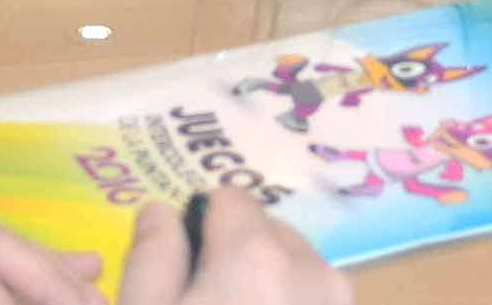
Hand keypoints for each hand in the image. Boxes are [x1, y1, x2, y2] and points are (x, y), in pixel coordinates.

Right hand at [120, 197, 350, 304]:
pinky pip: (315, 298)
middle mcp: (313, 269)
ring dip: (268, 285)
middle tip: (206, 302)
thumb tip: (159, 211)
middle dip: (237, 255)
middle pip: (267, 231)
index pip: (230, 198)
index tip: (183, 270)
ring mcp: (339, 302)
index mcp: (256, 255)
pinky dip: (292, 304)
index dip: (200, 227)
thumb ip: (152, 257)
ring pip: (295, 267)